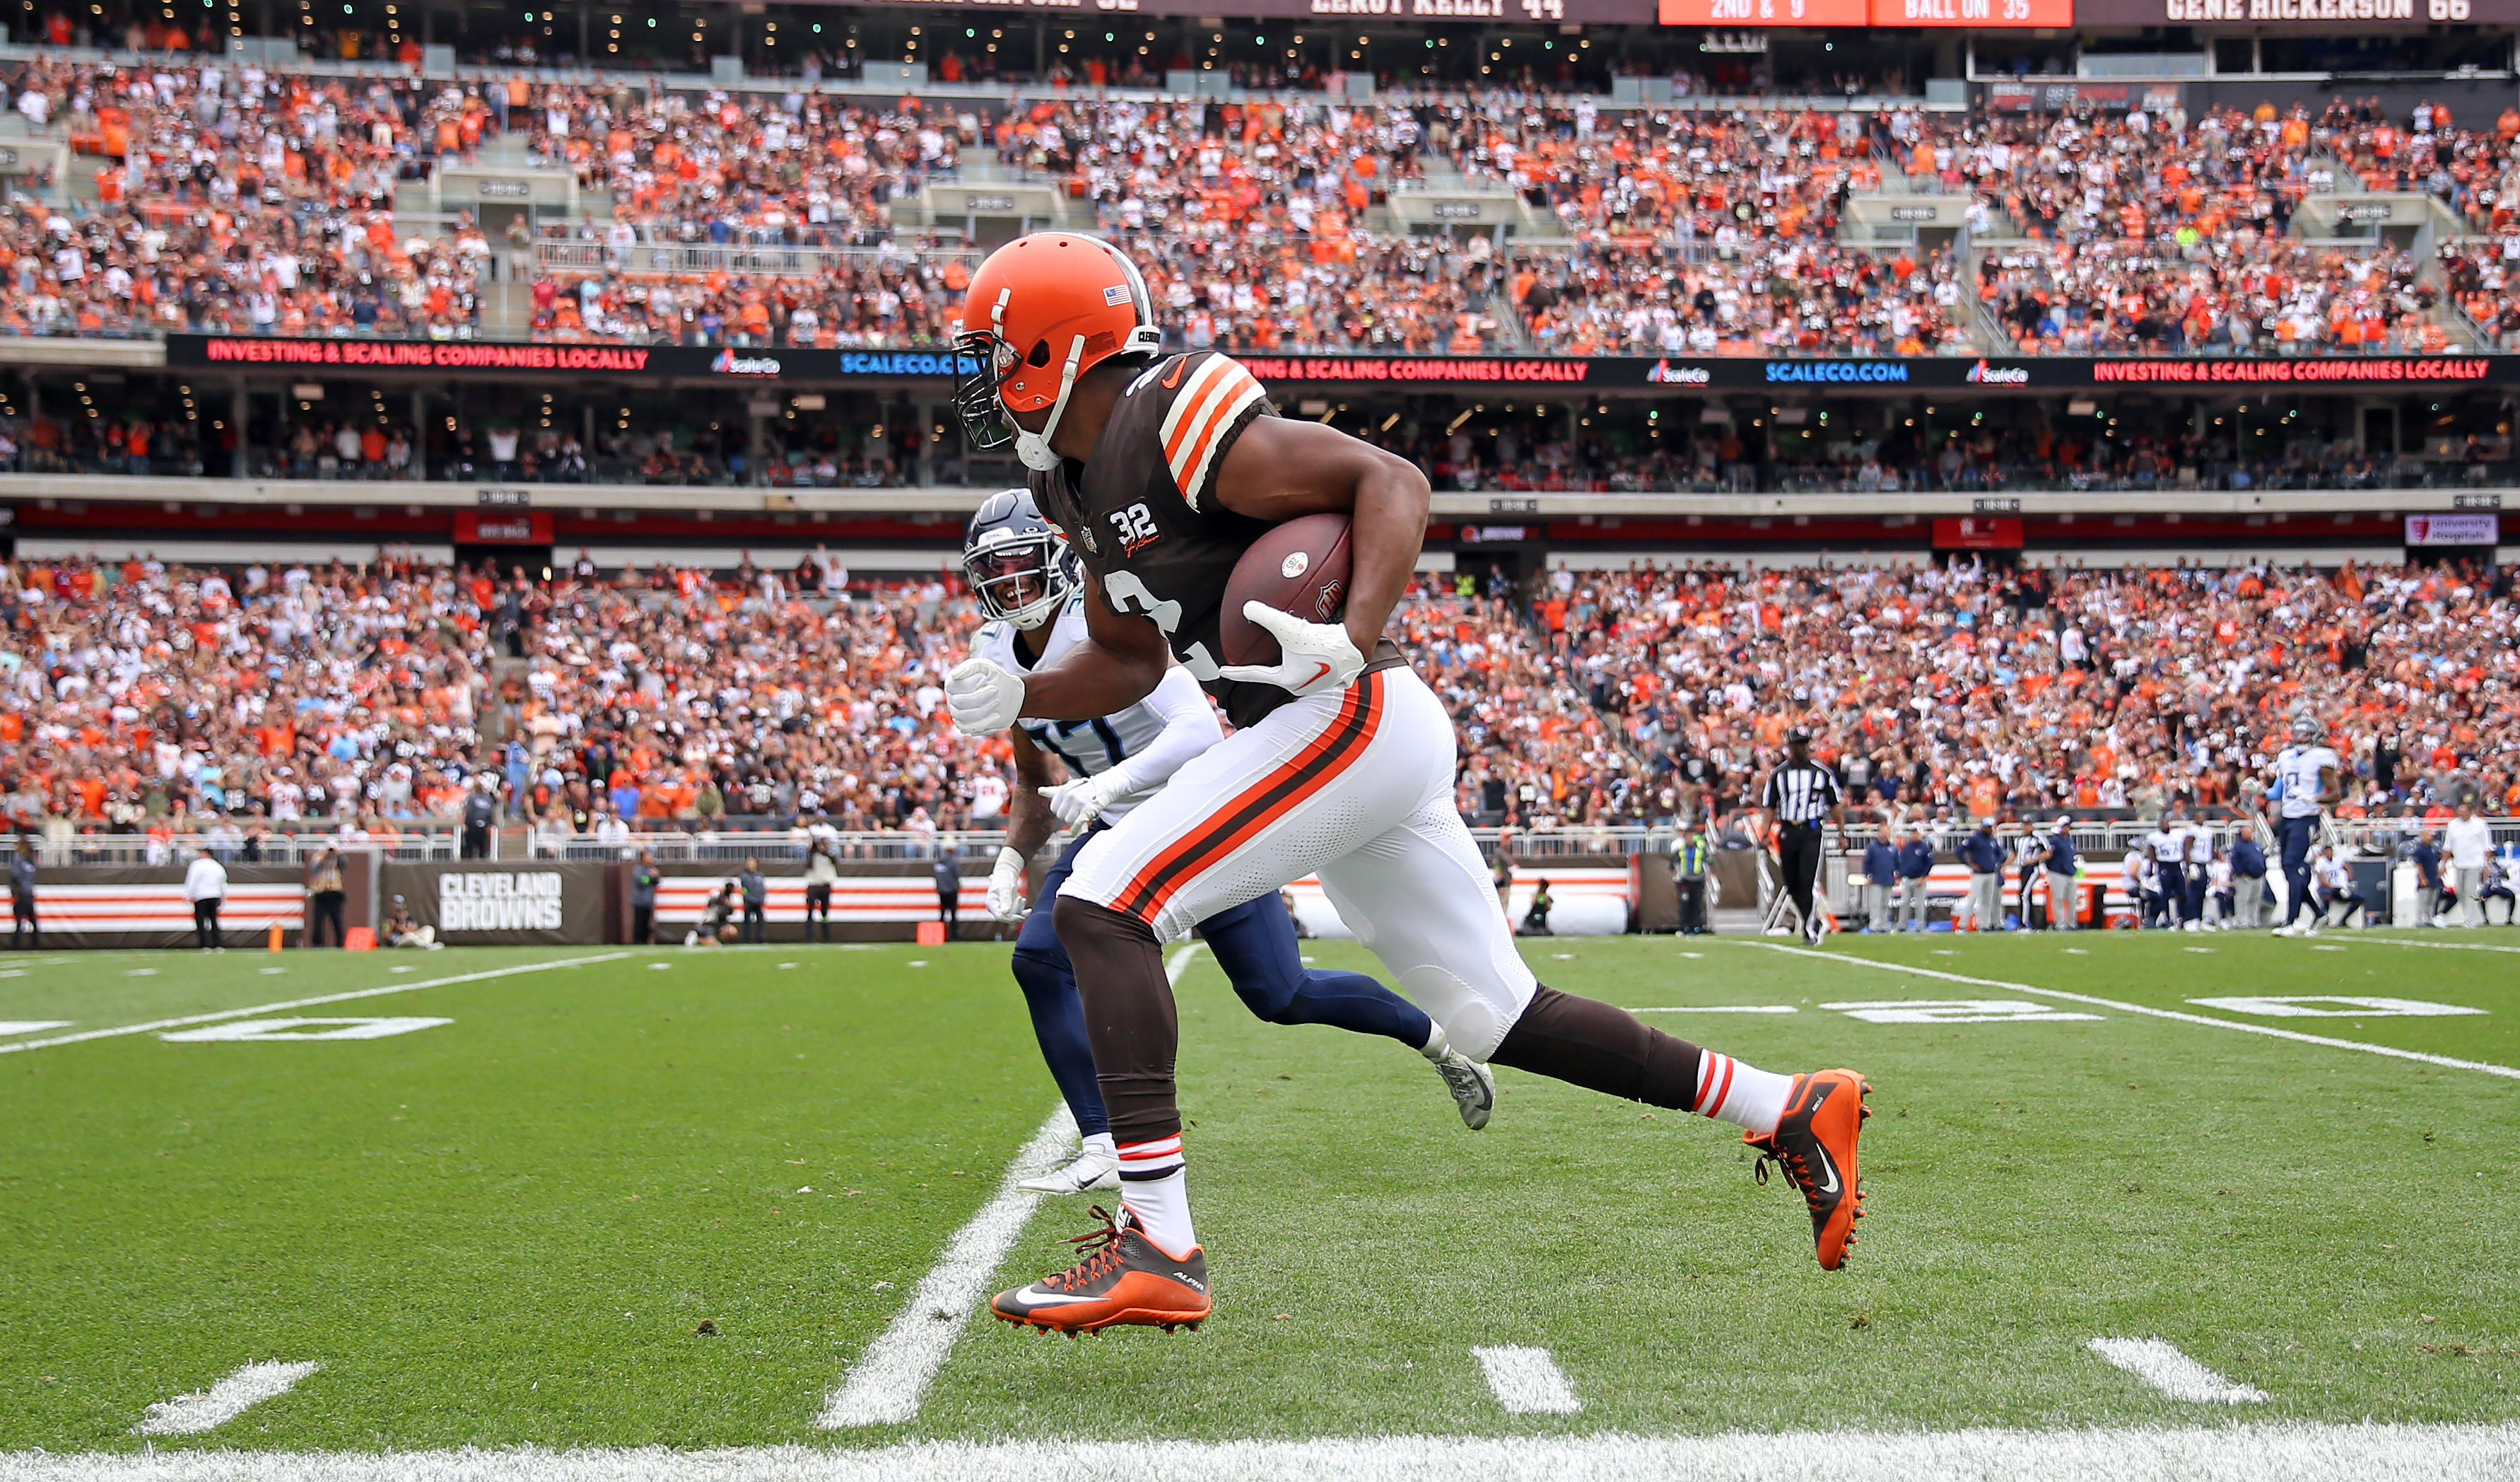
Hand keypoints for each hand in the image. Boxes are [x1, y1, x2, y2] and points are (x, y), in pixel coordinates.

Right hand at [945, 656, 1025, 734]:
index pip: (952, 686)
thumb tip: (954, 675)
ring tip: (997, 702)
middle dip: (979, 696)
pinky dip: (984, 722)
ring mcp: (958, 714)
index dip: (969, 684)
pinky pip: (969, 728)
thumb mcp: (984, 666)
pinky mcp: (967, 725)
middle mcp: (952, 699)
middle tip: (995, 690)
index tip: (984, 679)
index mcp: (953, 684)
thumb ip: (970, 667)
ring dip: (983, 709)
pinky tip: (996, 715)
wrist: (1008, 692)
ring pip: (963, 716)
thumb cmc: (993, 676)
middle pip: (959, 702)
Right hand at [986, 846, 1029, 921]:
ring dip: (1020, 909)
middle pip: (1007, 917)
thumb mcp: (1005, 887)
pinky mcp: (1008, 909)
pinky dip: (1023, 912)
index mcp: (991, 904)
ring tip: (1022, 898)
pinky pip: (1016, 915)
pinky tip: (1029, 910)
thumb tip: (1005, 912)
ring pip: (1013, 916)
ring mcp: (1001, 909)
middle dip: (1016, 911)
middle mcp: (995, 909)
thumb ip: (1005, 899)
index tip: (1022, 917)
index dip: (1011, 918)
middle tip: (1021, 898)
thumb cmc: (1004, 879)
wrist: (1006, 875)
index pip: (1000, 917)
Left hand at [1041, 773, 1124, 828]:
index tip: (1067, 808)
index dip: (1060, 810)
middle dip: (1066, 815)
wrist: (1103, 787)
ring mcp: (1078, 803)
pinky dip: (1075, 830)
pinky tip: (1074, 833)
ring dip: (1074, 820)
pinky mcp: (1086, 810)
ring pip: (1068, 820)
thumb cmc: (1084, 788)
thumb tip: (1039, 791)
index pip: (1053, 808)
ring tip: (1080, 813)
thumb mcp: (1068, 787)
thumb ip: (1053, 791)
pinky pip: (1077, 823)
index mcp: (1063, 790)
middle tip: (1074, 811)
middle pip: (1060, 815)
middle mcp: (1069, 796)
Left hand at [1215, 602, 1365, 697]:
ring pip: (1297, 672)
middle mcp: (1303, 685)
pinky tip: (1309, 647)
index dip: (1237, 672)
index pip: (1256, 675)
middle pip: (1278, 676)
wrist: (1355, 646)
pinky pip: (1313, 665)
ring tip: (1284, 655)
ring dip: (1289, 663)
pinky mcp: (1333, 673)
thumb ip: (1265, 616)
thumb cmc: (1322, 641)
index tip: (1223, 672)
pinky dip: (1306, 657)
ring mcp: (1320, 682)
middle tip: (1256, 662)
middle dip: (1267, 669)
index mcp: (1288, 680)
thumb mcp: (1288, 627)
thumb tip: (1246, 607)